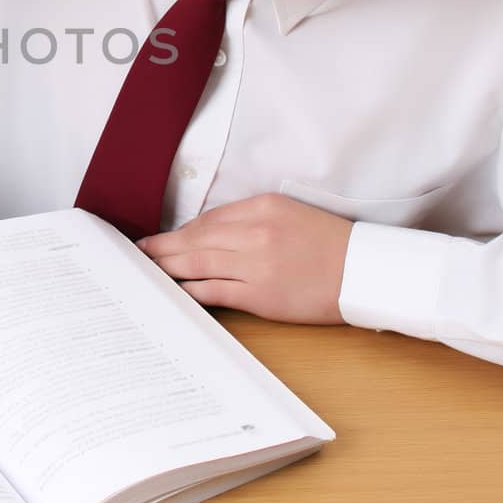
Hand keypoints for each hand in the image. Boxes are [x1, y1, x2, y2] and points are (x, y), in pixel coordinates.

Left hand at [136, 193, 353, 323]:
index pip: (207, 219)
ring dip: (168, 266)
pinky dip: (190, 289)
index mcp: (262, 207)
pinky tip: (175, 289)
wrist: (364, 272)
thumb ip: (251, 219)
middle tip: (138, 252)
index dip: (180, 231)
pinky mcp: (260, 295)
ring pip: (198, 263)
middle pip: (195, 238)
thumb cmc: (329, 244)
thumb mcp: (290, 214)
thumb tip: (210, 233)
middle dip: (162, 246)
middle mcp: (255, 232)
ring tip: (147, 269)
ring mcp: (256, 264)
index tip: (163, 237)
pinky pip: (214, 290)